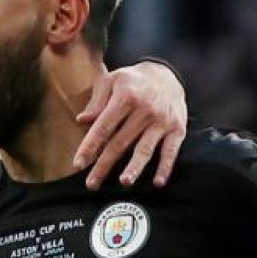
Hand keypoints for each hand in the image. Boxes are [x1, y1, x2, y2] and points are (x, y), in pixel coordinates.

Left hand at [74, 59, 187, 189]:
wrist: (167, 74)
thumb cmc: (132, 81)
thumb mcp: (111, 81)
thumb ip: (96, 102)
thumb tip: (81, 120)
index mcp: (125, 97)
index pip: (104, 126)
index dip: (90, 146)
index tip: (79, 164)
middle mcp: (145, 110)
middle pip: (120, 142)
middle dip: (105, 164)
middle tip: (92, 183)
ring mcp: (162, 121)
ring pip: (145, 149)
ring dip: (135, 167)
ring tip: (124, 182)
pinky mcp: (177, 128)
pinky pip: (171, 151)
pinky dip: (165, 167)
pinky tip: (158, 182)